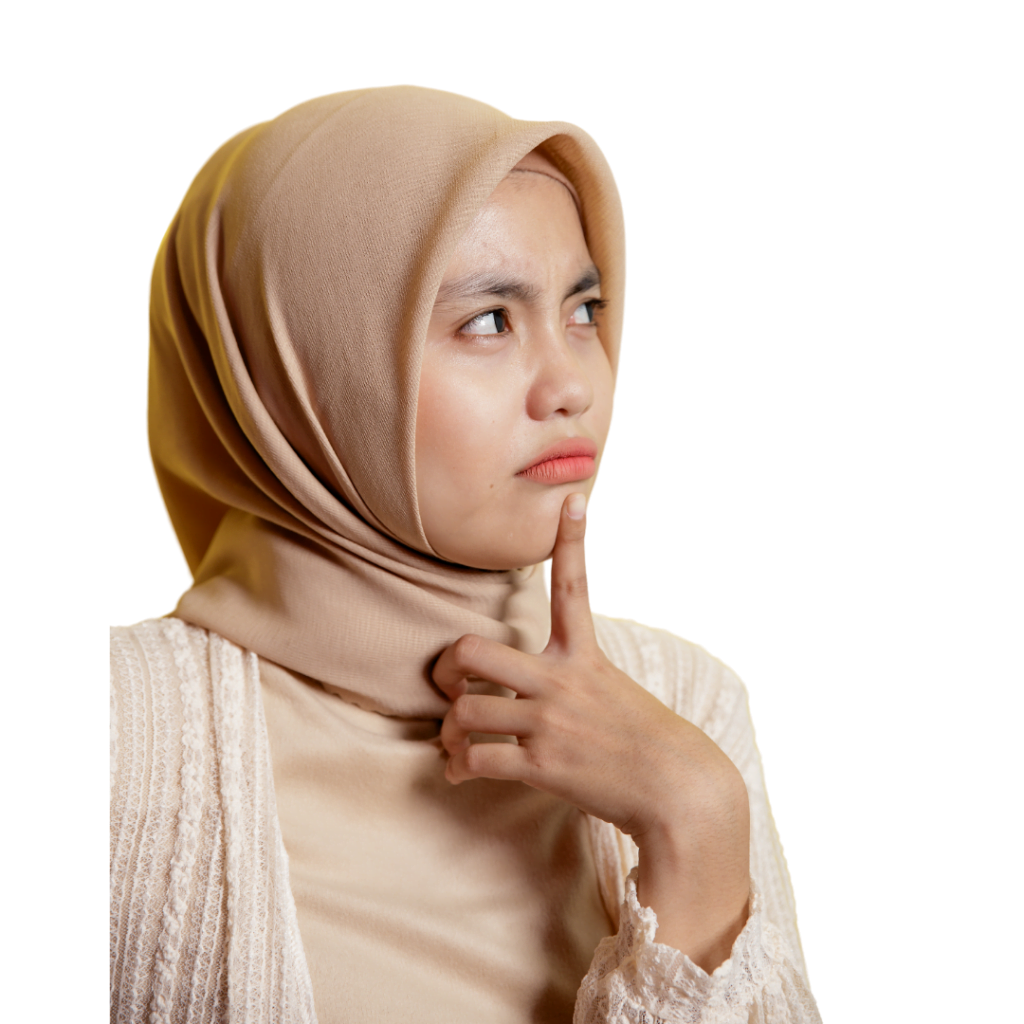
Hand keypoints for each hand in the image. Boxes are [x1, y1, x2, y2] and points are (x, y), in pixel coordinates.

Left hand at [434, 492, 750, 970]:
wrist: (677, 789)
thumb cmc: (644, 740)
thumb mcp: (614, 689)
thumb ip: (575, 676)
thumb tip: (538, 686)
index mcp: (584, 655)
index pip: (575, 587)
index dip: (572, 541)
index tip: (572, 501)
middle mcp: (562, 680)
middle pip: (474, 652)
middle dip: (447, 667)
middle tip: (449, 684)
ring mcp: (551, 721)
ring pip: (466, 712)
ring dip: (451, 731)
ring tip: (456, 742)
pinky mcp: (544, 764)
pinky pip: (477, 759)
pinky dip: (458, 767)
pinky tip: (460, 771)